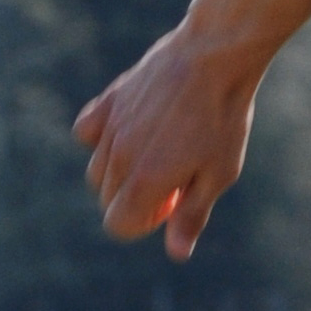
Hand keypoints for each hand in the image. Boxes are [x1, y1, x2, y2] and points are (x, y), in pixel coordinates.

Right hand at [74, 12, 261, 259]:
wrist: (214, 57)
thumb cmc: (223, 119)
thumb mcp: (219, 174)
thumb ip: (192, 215)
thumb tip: (176, 253)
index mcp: (145, 180)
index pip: (118, 224)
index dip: (143, 224)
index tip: (170, 207)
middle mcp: (119, 156)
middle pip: (107, 199)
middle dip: (135, 200)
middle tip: (174, 179)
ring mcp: (110, 127)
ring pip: (96, 169)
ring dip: (120, 174)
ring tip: (159, 154)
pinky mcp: (109, 101)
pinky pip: (87, 132)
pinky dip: (102, 139)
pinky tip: (130, 131)